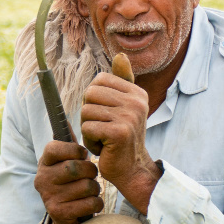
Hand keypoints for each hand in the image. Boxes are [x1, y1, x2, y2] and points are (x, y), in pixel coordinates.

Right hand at [34, 140, 101, 223]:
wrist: (65, 218)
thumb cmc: (69, 184)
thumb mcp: (66, 163)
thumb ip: (68, 144)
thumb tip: (64, 119)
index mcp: (44, 163)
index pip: (54, 148)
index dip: (74, 150)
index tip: (83, 155)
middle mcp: (42, 178)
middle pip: (75, 167)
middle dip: (90, 171)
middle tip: (91, 175)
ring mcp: (48, 196)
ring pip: (86, 186)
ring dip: (95, 189)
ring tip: (90, 191)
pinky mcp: (58, 213)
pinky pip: (90, 203)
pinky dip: (96, 203)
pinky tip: (91, 203)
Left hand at [79, 72, 160, 211]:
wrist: (131, 169)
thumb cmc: (121, 137)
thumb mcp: (123, 106)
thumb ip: (121, 81)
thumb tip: (121, 55)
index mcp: (136, 92)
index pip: (99, 81)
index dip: (93, 99)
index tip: (106, 115)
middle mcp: (136, 102)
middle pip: (90, 94)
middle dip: (89, 114)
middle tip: (102, 129)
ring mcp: (129, 116)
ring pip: (86, 111)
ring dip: (88, 129)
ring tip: (103, 138)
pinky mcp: (120, 132)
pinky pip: (87, 127)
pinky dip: (90, 141)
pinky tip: (103, 148)